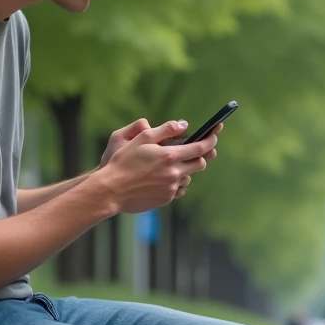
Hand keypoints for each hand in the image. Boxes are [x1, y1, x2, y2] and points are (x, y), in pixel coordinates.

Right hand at [92, 120, 218, 212]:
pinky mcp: (166, 199)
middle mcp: (174, 173)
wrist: (111, 190)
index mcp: (169, 156)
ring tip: (166, 166)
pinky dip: (173, 182)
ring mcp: (171, 188)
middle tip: (190, 151)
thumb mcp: (142, 139)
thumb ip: (165, 130)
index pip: (200, 148)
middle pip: (200, 164)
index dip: (210, 140)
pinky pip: (177, 189)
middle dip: (199, 156)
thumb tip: (184, 125)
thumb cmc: (123, 161)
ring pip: (188, 177)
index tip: (213, 136)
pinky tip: (159, 179)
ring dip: (184, 170)